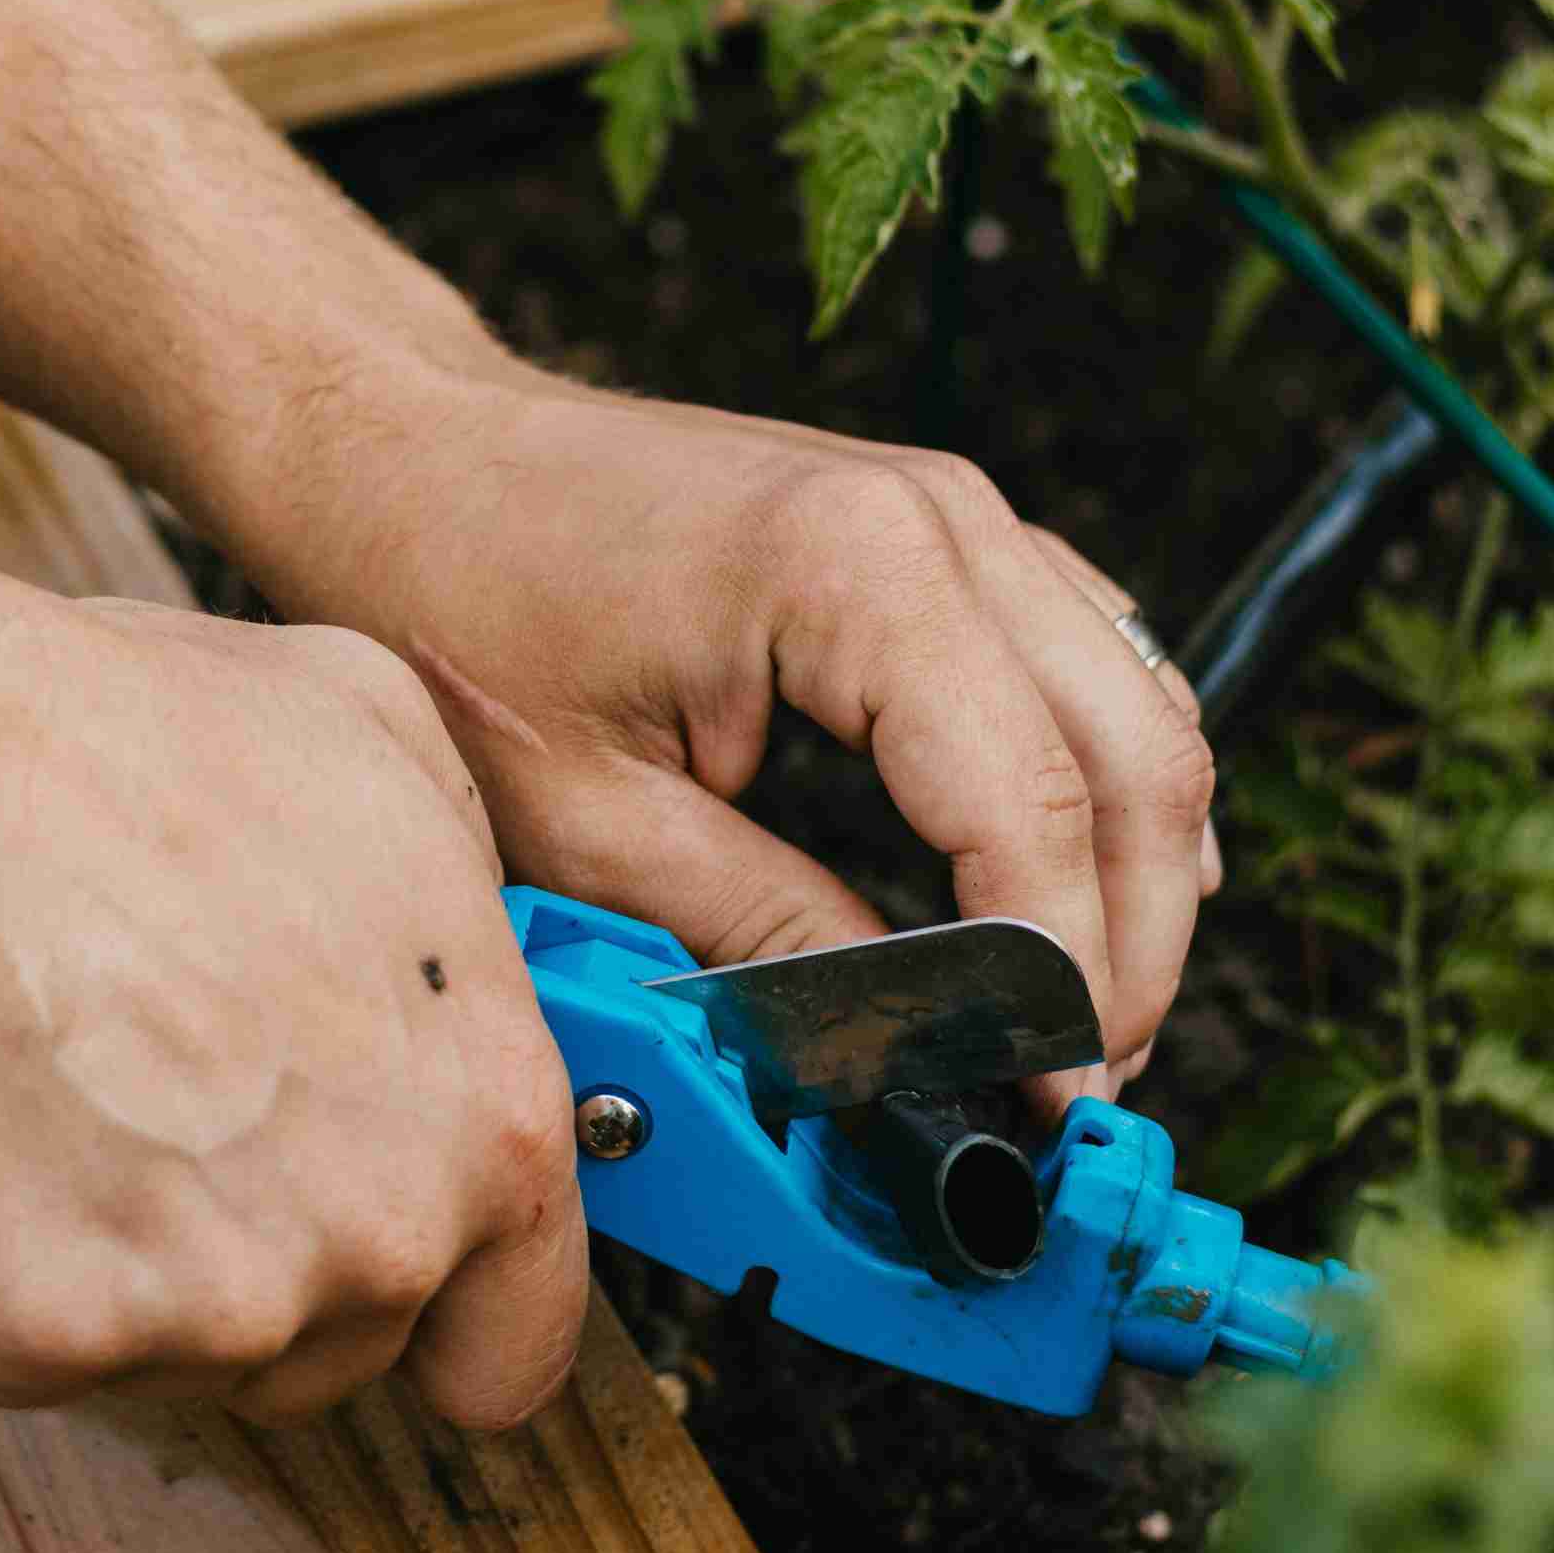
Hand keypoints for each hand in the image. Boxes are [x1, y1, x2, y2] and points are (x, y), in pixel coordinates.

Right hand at [0, 578, 585, 1427]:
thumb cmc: (112, 747)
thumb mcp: (379, 740)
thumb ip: (466, 886)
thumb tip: (462, 950)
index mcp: (491, 1120)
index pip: (518, 1344)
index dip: (453, 1314)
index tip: (398, 1290)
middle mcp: (378, 1241)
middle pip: (344, 1351)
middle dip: (272, 1258)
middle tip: (177, 1110)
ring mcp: (210, 1309)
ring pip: (190, 1357)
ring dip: (139, 1266)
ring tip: (75, 1090)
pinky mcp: (44, 1338)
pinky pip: (38, 1349)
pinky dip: (1, 1268)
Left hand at [244, 374, 1218, 1093]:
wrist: (409, 454)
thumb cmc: (458, 600)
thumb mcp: (588, 821)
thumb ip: (764, 940)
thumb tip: (896, 1061)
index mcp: (857, 571)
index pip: (1033, 807)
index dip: (1057, 978)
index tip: (1048, 1098)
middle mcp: (942, 518)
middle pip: (1140, 758)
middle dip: (1128, 945)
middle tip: (1081, 1090)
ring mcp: (957, 511)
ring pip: (1143, 709)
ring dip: (1139, 875)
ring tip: (1082, 1023)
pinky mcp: (944, 533)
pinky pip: (1092, 664)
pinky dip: (1108, 786)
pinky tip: (1091, 893)